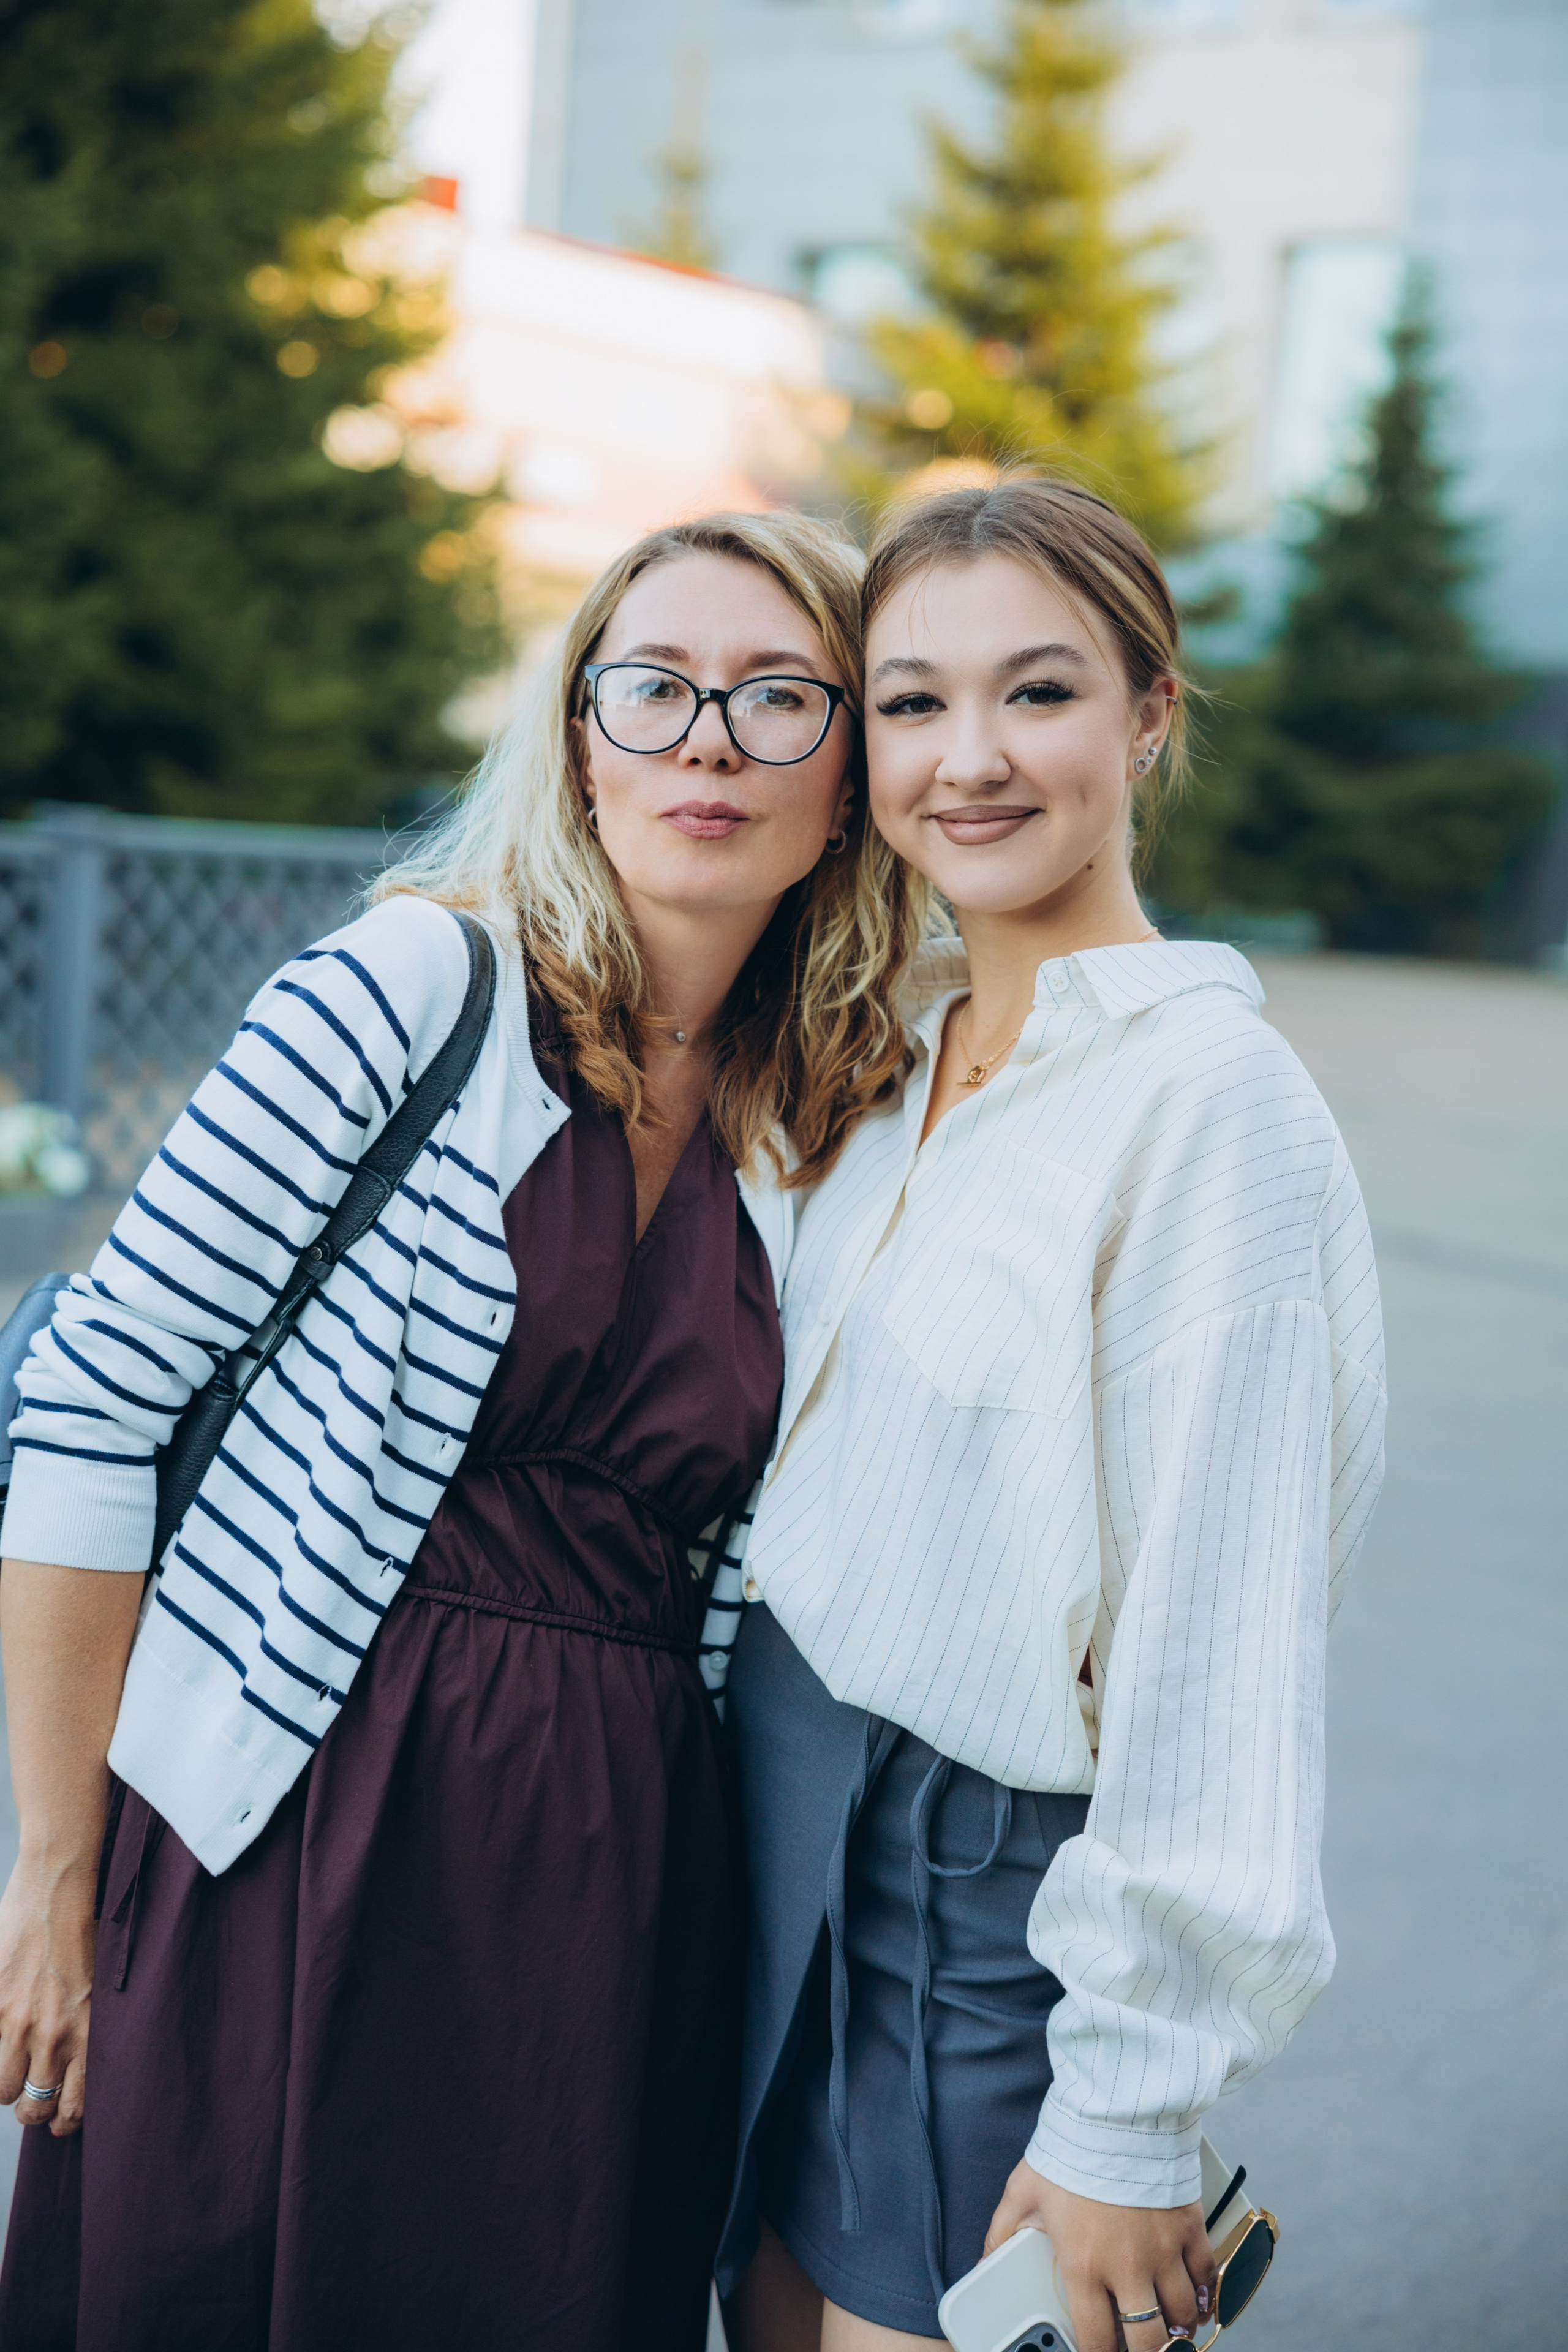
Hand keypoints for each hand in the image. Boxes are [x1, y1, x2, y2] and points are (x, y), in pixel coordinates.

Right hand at [0, 1856, 98, 2136]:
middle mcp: (53, 2034)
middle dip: (32, 2109)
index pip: (75, 2104)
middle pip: (33, 2105)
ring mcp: (18, 2022)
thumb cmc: (85, 1931)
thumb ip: (85, 2028)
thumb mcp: (100, 1986)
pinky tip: (0, 2042)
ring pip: (2, 2088)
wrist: (57, 1889)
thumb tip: (73, 2064)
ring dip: (7, 2084)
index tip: (61, 2121)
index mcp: (87, 2031)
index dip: (65, 2121)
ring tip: (13, 2069)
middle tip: (33, 2098)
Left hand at [985, 2160, 1216, 2351]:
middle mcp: (1127, 2268)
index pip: (1096, 2340)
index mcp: (1084, 2266)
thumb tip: (984, 2261)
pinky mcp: (1189, 2227)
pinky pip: (1205, 2276)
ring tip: (1171, 2330)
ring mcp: (1163, 2250)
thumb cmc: (1070, 2150)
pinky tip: (1198, 2301)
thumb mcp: (1023, 2191)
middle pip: (1149, 2342)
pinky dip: (1205, 2295)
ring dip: (1177, 2330)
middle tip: (1142, 2348)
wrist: (1115, 2111)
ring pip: (1181, 2316)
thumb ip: (1002, 2232)